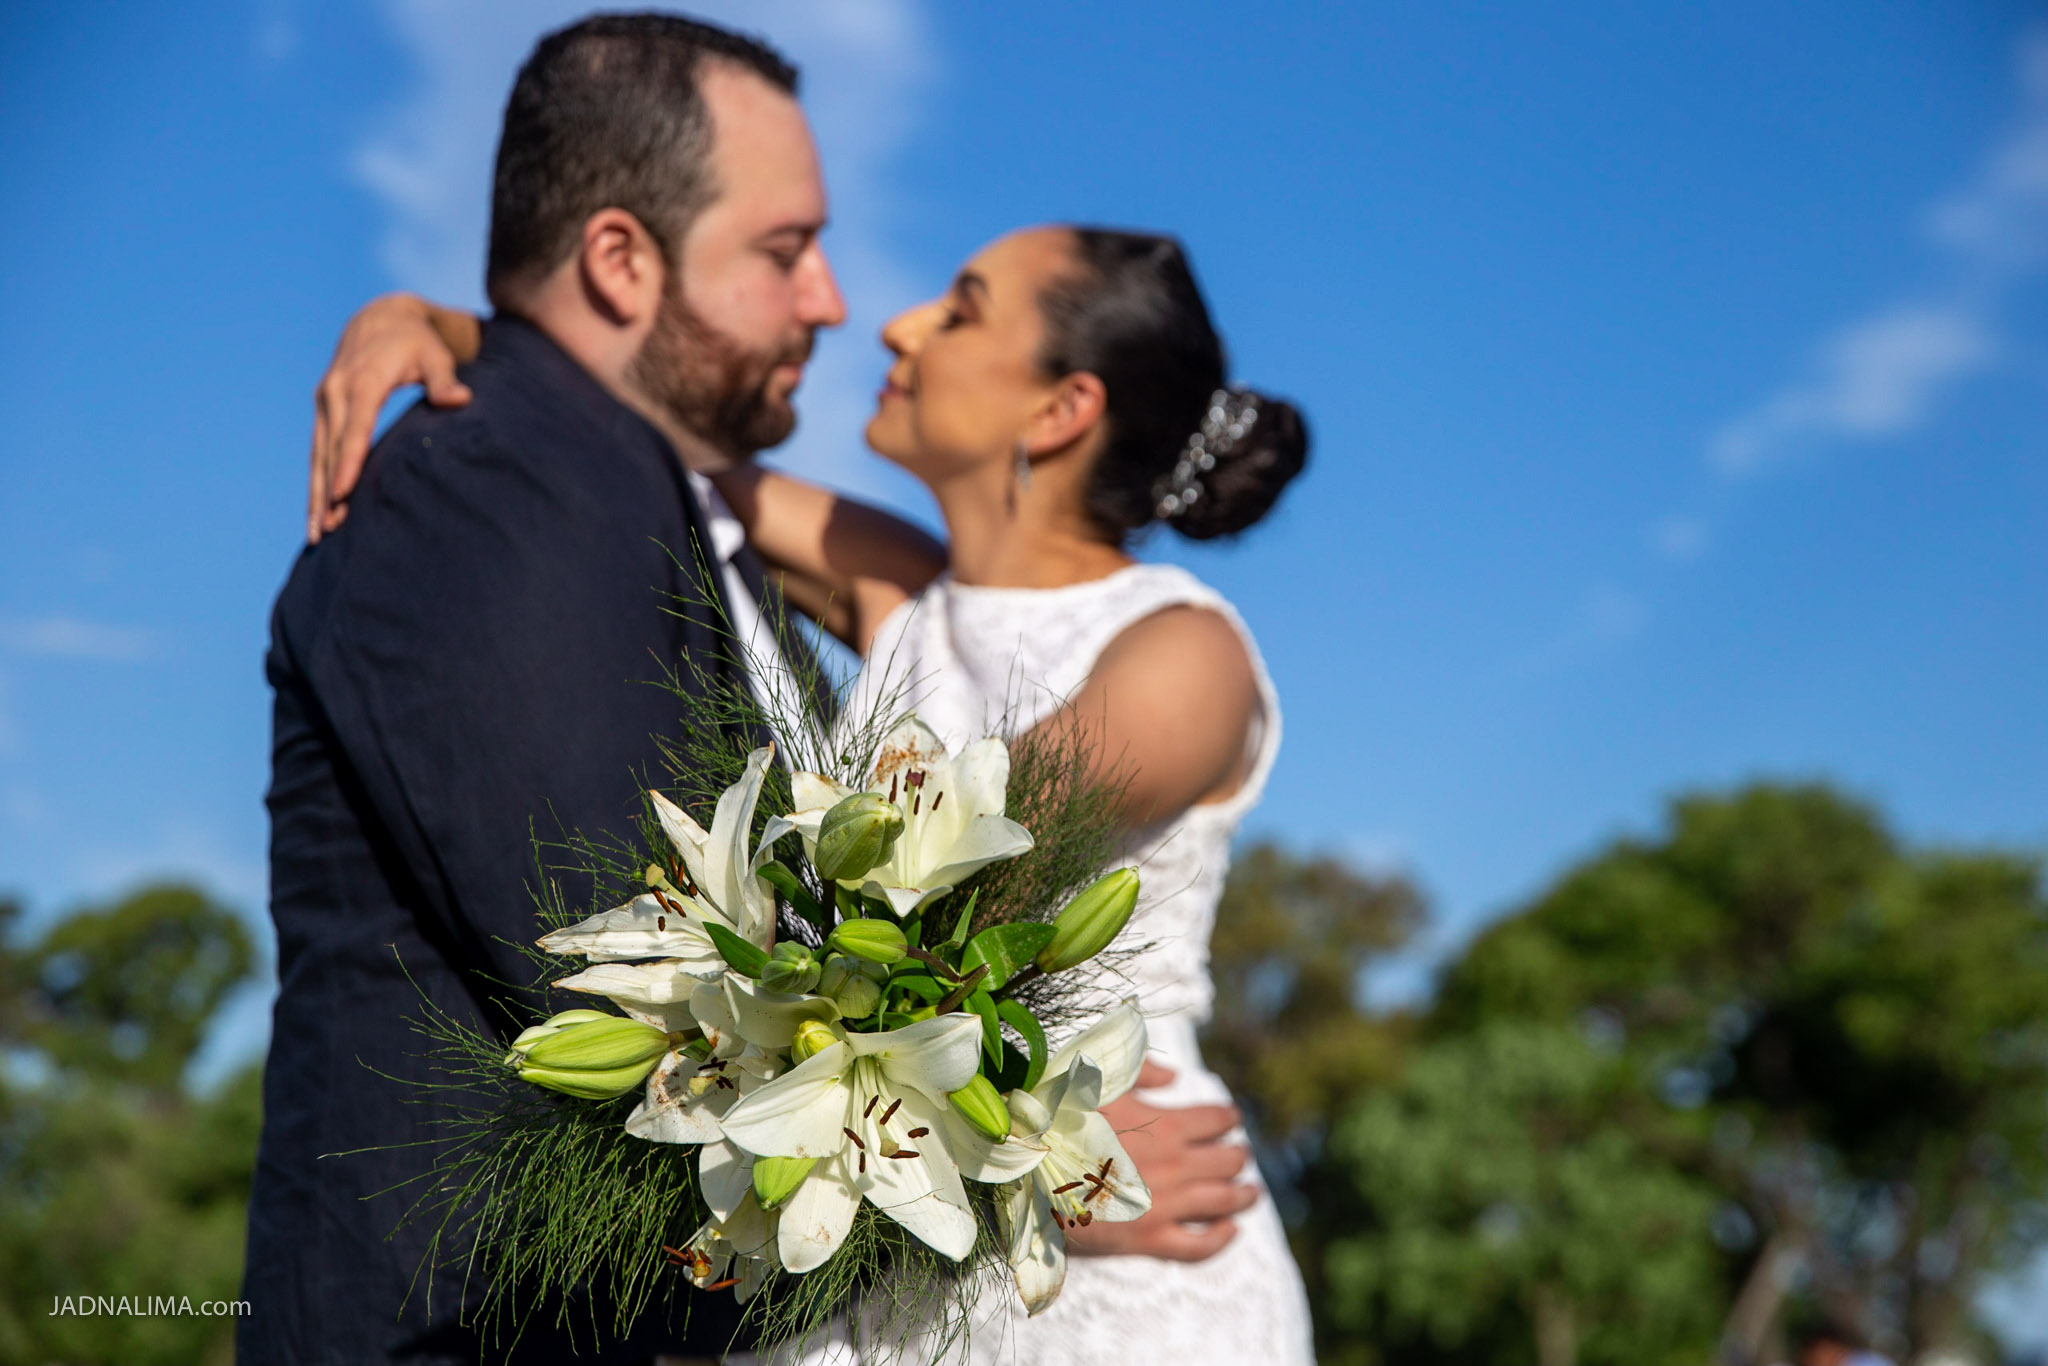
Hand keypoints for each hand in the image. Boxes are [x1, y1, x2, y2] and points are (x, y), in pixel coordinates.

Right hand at [308, 293, 472, 542]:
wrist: (379, 318)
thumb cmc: (416, 341)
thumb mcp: (434, 355)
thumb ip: (444, 379)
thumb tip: (460, 399)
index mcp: (362, 381)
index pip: (355, 429)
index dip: (349, 464)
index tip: (342, 495)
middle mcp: (336, 392)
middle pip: (331, 449)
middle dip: (328, 490)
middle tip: (330, 530)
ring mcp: (326, 401)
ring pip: (318, 454)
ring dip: (316, 493)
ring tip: (317, 532)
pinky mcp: (324, 410)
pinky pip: (318, 450)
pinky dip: (317, 480)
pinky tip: (317, 512)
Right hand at [1065, 1061, 1258, 1261]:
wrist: (1029, 1169)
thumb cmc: (1061, 1118)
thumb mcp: (1101, 1078)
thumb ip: (1143, 1072)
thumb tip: (1175, 1077)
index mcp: (1167, 1124)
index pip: (1217, 1119)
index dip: (1227, 1118)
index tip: (1230, 1119)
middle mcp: (1176, 1165)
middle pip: (1229, 1160)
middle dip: (1238, 1156)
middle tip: (1239, 1155)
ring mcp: (1166, 1204)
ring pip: (1224, 1201)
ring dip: (1244, 1195)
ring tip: (1251, 1192)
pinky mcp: (1149, 1239)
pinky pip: (1199, 1246)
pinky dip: (1221, 1239)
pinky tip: (1231, 1231)